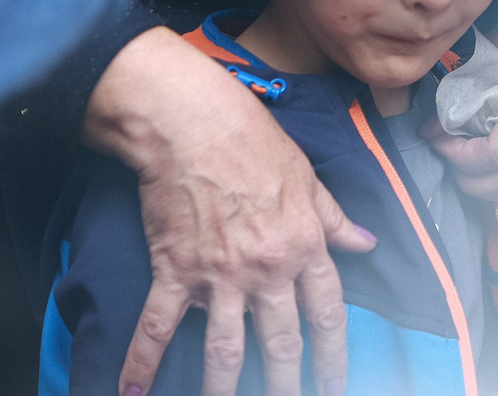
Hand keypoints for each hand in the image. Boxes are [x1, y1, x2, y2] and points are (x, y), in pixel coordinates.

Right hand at [83, 27, 377, 395]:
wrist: (197, 128)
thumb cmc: (258, 146)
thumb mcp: (310, 181)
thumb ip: (335, 220)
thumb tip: (366, 243)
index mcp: (305, 246)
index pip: (327, 313)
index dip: (333, 354)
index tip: (336, 384)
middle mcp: (267, 269)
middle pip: (281, 342)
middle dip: (288, 384)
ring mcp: (220, 275)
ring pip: (226, 348)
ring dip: (224, 388)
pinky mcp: (175, 271)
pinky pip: (157, 326)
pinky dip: (141, 361)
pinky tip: (131, 392)